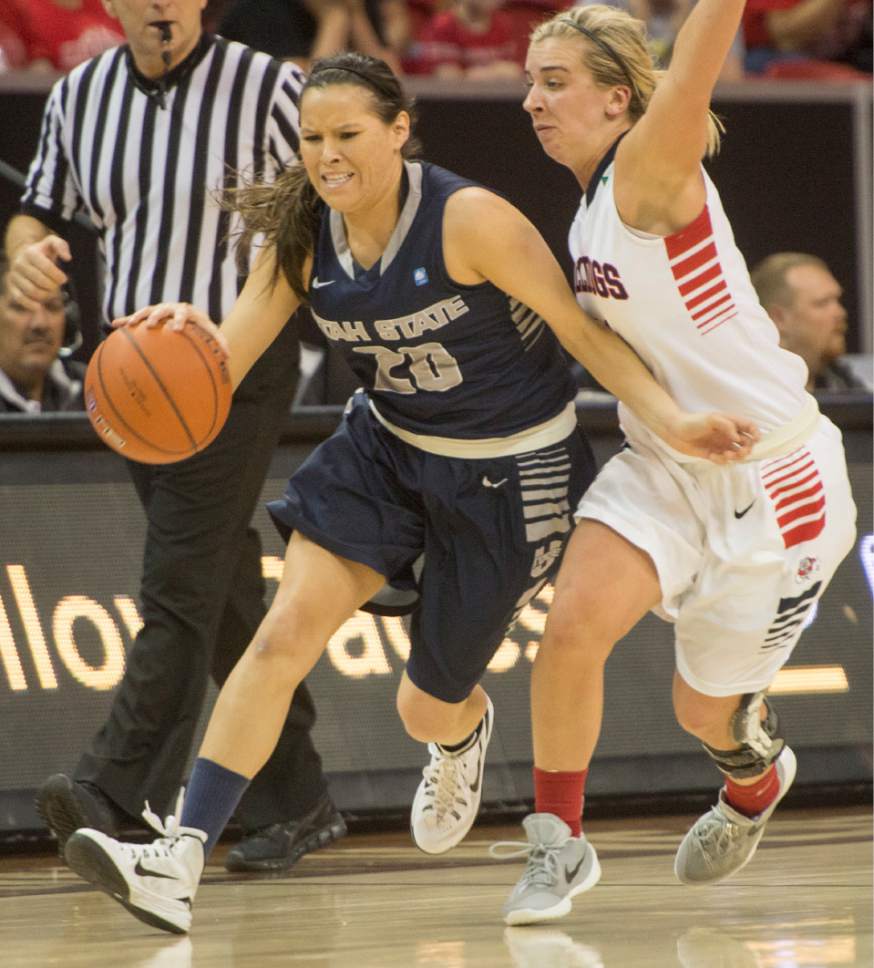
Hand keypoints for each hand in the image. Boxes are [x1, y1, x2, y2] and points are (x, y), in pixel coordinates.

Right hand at [7, 235, 70, 310]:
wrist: (25, 259)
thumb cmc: (43, 253)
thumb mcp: (52, 244)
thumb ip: (61, 246)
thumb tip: (67, 258)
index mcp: (30, 253)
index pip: (47, 267)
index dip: (58, 276)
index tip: (63, 279)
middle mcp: (19, 263)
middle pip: (41, 281)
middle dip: (54, 286)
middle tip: (56, 286)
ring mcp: (14, 275)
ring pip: (33, 291)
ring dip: (46, 295)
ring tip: (50, 292)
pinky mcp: (11, 286)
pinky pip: (20, 298)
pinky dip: (31, 304)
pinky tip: (39, 306)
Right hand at [112, 302, 229, 355]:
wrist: (191, 316)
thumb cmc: (202, 328)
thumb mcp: (211, 334)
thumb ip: (220, 343)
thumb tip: (230, 358)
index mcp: (188, 312)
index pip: (184, 314)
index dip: (179, 320)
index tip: (176, 329)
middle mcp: (172, 308)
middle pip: (163, 310)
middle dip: (157, 316)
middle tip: (151, 325)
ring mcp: (159, 310)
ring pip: (147, 311)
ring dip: (139, 317)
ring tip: (131, 325)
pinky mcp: (149, 315)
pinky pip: (136, 318)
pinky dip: (126, 320)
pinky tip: (114, 325)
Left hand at [665, 412, 758, 462]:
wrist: (674, 431)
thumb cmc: (693, 422)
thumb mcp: (711, 419)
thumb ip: (727, 426)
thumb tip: (738, 438)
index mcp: (730, 423)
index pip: (750, 427)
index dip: (756, 433)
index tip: (756, 440)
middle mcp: (728, 434)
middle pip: (746, 443)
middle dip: (746, 449)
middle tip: (739, 452)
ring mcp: (720, 444)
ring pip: (736, 453)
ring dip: (735, 456)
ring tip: (726, 454)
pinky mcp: (712, 454)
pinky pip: (723, 460)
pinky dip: (721, 460)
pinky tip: (712, 456)